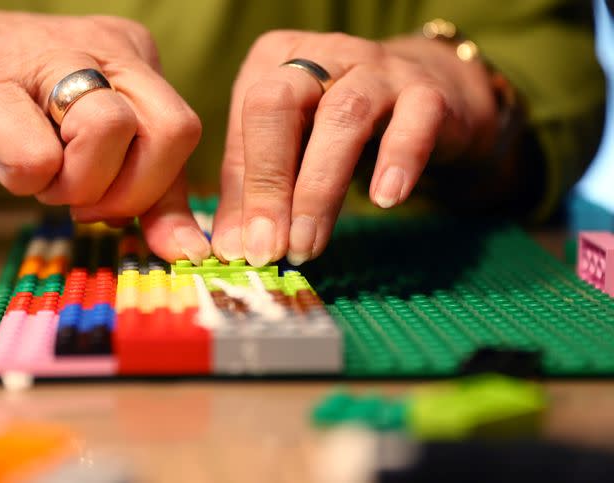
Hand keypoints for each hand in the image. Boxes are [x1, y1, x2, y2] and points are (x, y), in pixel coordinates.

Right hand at [0, 0, 208, 262]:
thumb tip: (188, 251)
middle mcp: (106, 46)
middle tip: (79, 199)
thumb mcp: (89, 149)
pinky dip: (21, 178)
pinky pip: (35, 155)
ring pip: (109, 133)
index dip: (158, 193)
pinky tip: (0, 154)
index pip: (184, 135)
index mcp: (135, 59)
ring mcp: (49, 53)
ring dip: (72, 184)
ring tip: (36, 170)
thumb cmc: (10, 109)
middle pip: (172, 132)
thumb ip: (144, 194)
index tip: (116, 216)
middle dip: (128, 191)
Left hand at [211, 30, 499, 265]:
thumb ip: (258, 194)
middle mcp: (320, 55)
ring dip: (319, 190)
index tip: (243, 249)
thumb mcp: (293, 152)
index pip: (244, 120)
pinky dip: (398, 159)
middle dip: (269, 183)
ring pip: (341, 117)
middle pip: (279, 105)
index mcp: (274, 60)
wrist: (431, 101)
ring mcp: (377, 68)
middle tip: (267, 248)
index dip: (240, 187)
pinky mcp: (428, 92)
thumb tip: (235, 250)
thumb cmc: (340, 130)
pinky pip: (415, 120)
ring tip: (307, 244)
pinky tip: (385, 200)